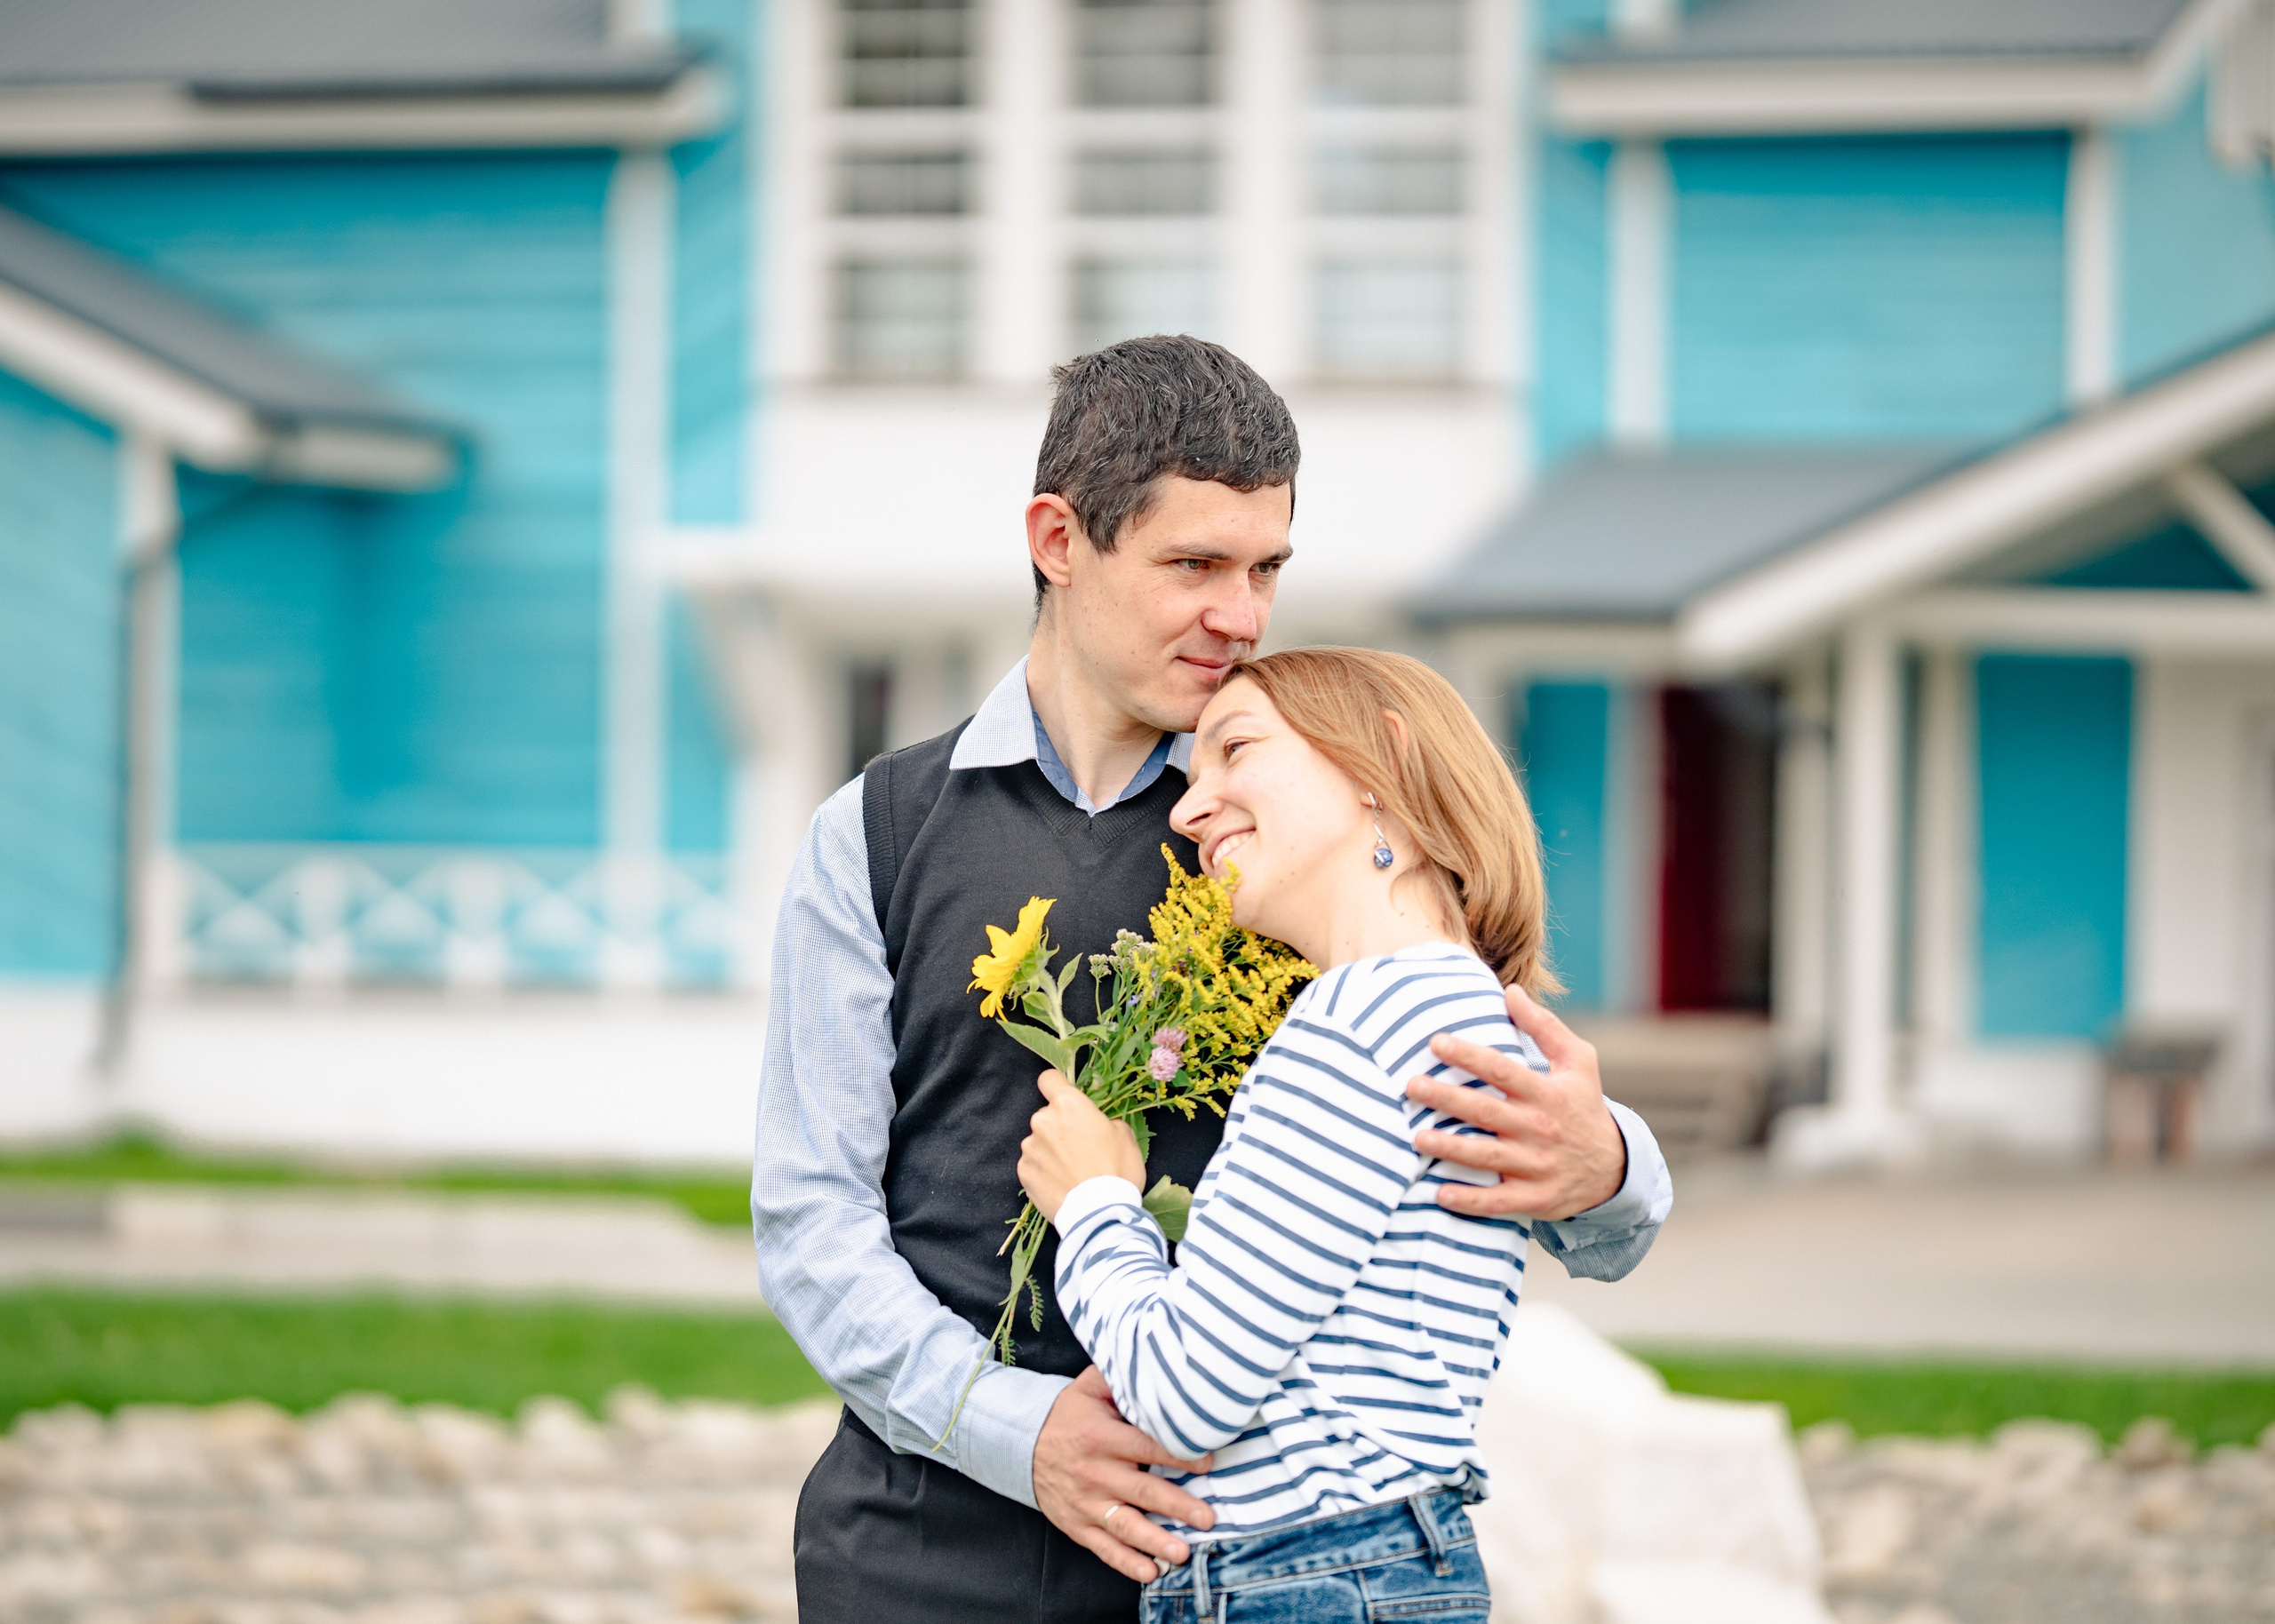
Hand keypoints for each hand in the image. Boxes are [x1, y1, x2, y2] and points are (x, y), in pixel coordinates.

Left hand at [1019, 1071, 1144, 1221]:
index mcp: (1068, 1105)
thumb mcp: (1125, 1135)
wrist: (1100, 1213)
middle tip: (1080, 1149)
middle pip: (1047, 1116)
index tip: (1065, 1099)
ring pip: (1039, 1142)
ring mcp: (1030, 1148)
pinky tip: (1060, 1185)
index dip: (1056, 1086)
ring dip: (1050, 1151)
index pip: (1049, 1080)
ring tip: (1070, 1173)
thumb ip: (1103, 1121)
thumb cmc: (1118, 1170)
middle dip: (1060, 1127)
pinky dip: (1043, 1171)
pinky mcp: (1023, 1172)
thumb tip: (1095, 1126)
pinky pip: (1032, 1164)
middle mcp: (1043, 1121)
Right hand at [1034, 1366, 1215, 1581]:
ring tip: (1183, 1553)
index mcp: (1100, 1438)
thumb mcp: (1088, 1388)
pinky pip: (1104, 1548)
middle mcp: (1094, 1473)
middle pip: (1142, 1492)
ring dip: (1155, 1541)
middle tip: (1208, 1517)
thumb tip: (1153, 1363)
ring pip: (1125, 1526)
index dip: (1177, 1456)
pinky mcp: (1078, 1526)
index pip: (1145, 1448)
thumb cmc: (1068, 1415)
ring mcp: (1085, 1504)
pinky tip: (1150, 1573)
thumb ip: (1118, 1378)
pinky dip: (1127, 1563)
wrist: (1022, 1445)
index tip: (1208, 1463)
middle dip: (1177, 1506)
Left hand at [1404, 982, 1627, 1219]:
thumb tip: (1509, 990)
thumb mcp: (1578, 1062)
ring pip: (1486, 1157)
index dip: (1468, 1055)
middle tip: (1411, 1086)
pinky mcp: (1535, 1199)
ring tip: (1417, 1137)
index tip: (1435, 1041)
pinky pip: (1497, 1202)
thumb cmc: (1583, 1105)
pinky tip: (1440, 1194)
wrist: (1613, 1168)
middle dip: (1446, 1098)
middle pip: (1485, 1112)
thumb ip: (1543, 1026)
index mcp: (1547, 1093)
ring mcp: (1537, 1167)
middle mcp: (1540, 1129)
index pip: (1502, 1070)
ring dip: (1449, 1149)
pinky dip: (1469, 1201)